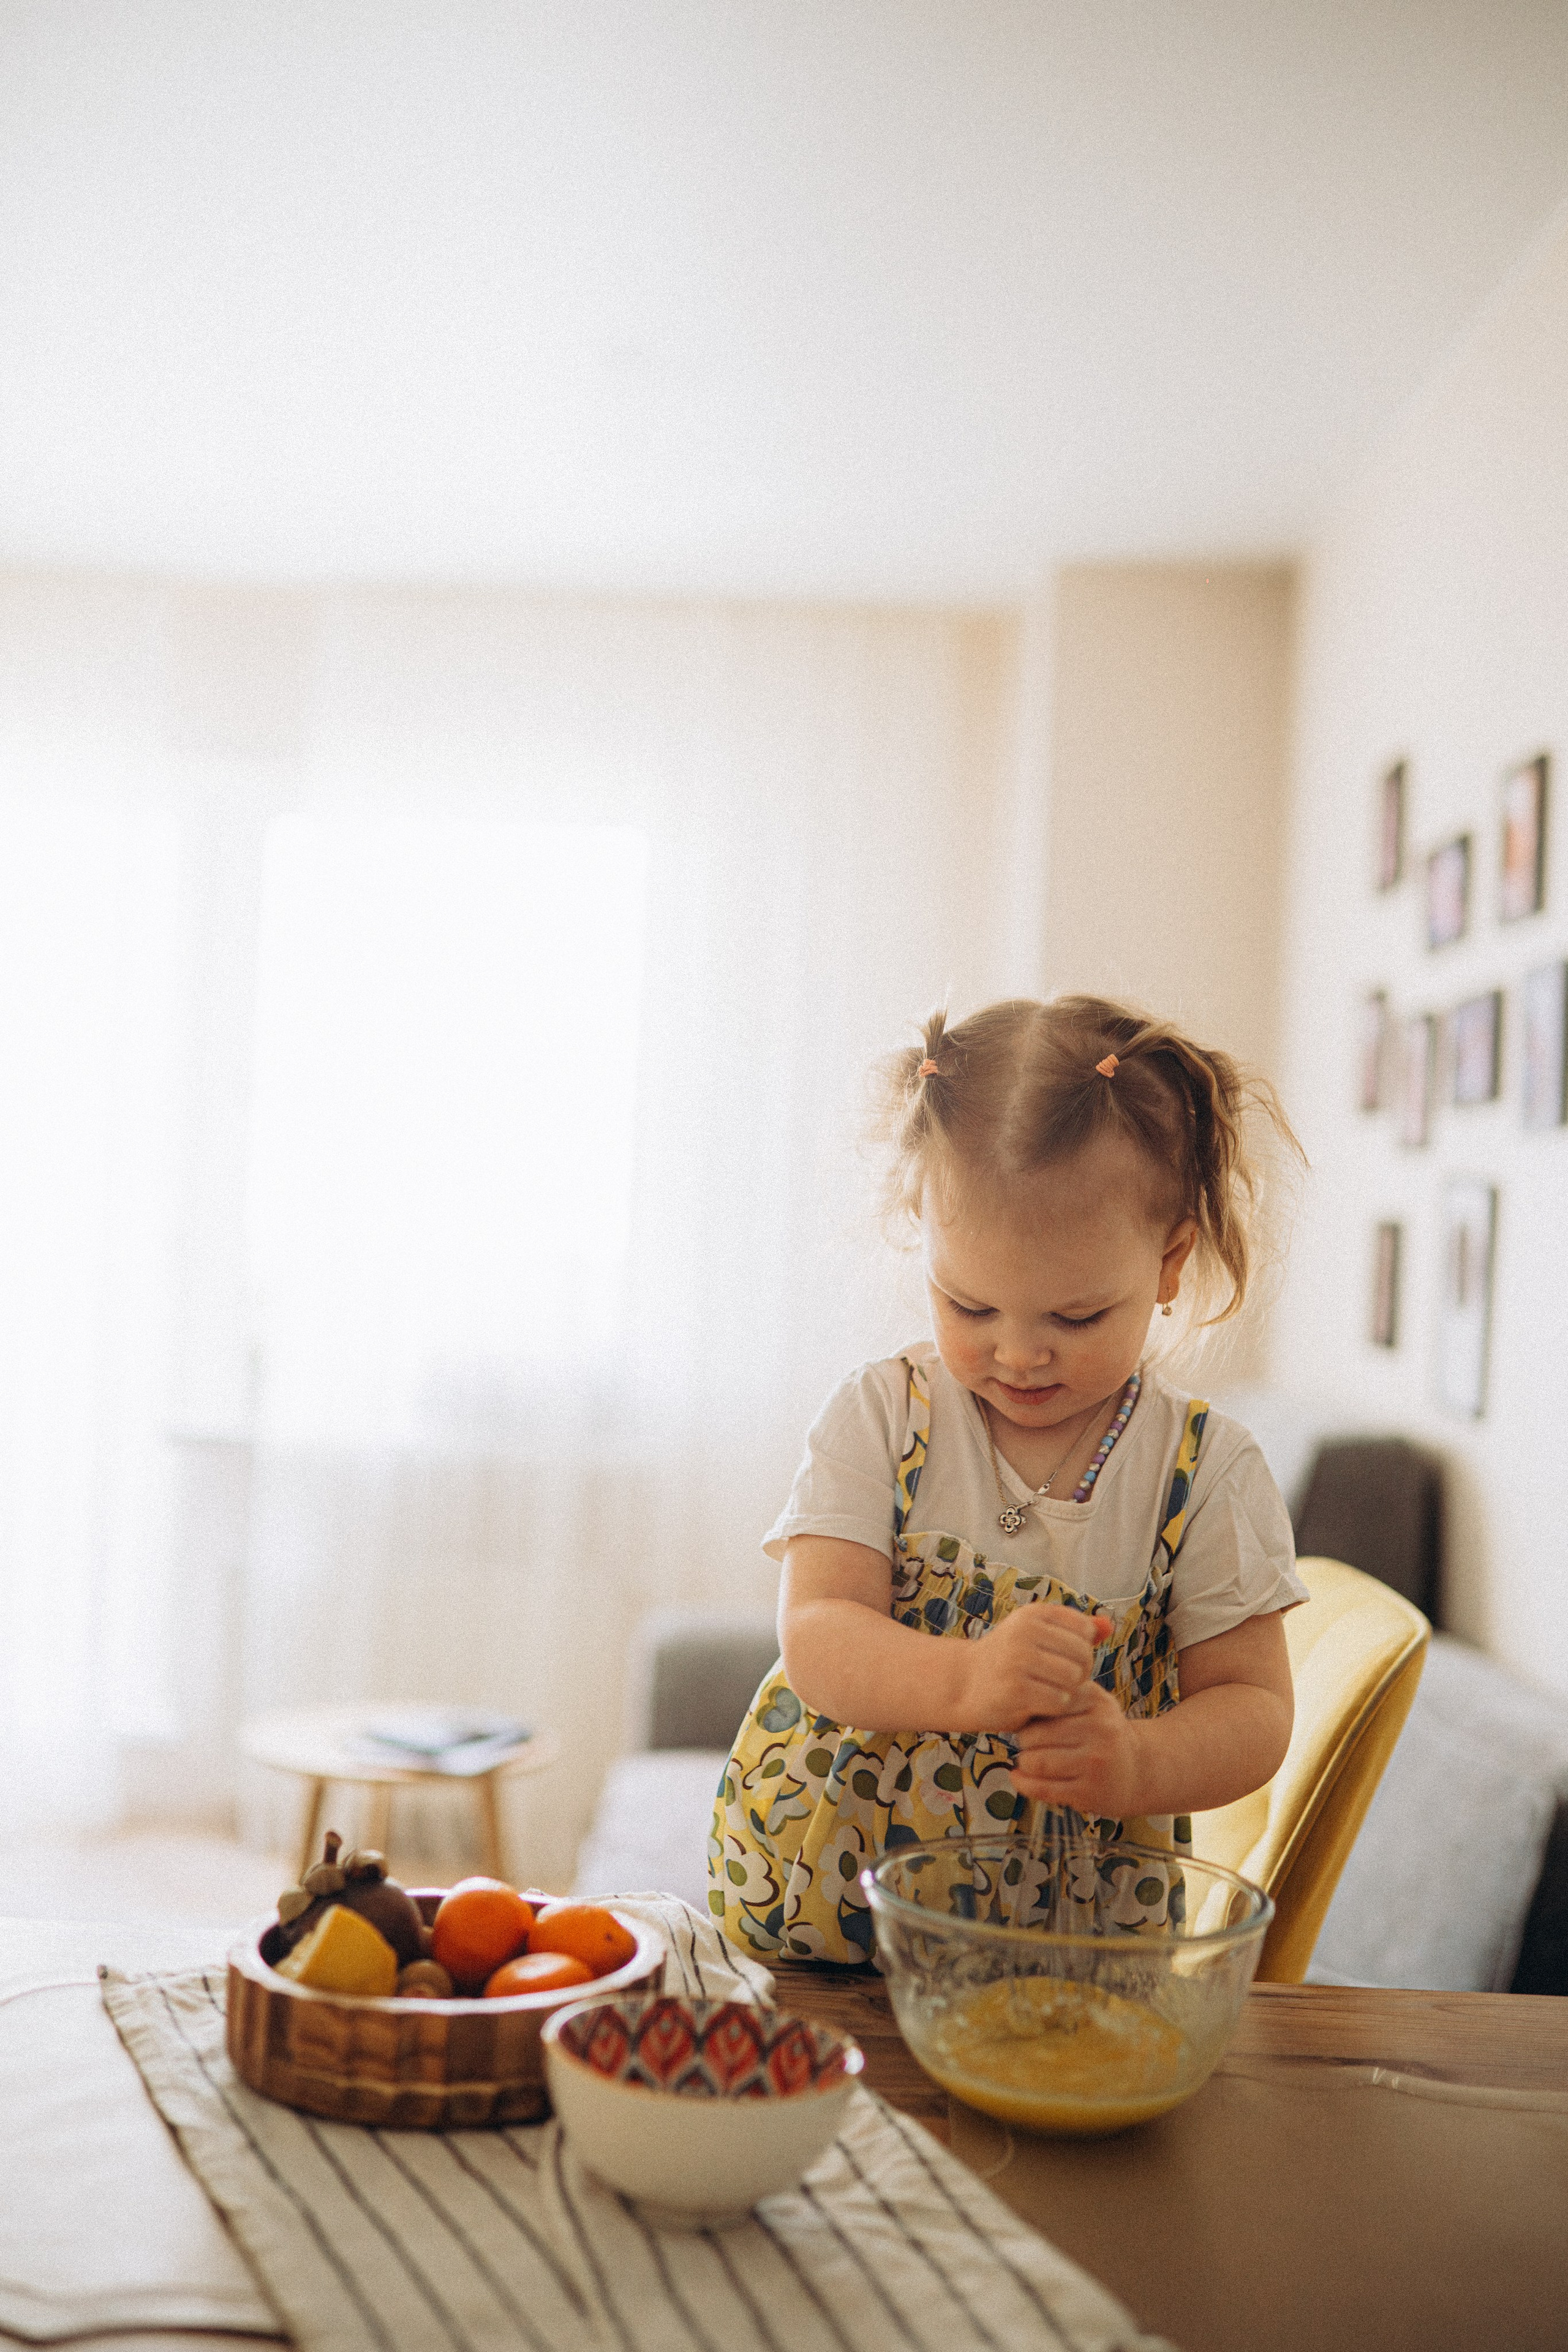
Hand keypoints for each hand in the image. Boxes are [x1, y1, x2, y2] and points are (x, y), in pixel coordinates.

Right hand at [960, 1604, 1111, 1734]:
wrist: (965, 1684)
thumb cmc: (1010, 1661)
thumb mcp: (1038, 1637)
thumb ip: (1075, 1632)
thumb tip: (1109, 1626)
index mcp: (1033, 1614)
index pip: (1084, 1630)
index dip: (1082, 1650)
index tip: (1064, 1661)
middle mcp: (1024, 1632)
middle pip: (1083, 1656)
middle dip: (1079, 1674)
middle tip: (1059, 1683)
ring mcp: (1018, 1660)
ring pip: (1074, 1679)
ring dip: (1068, 1692)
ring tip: (1050, 1693)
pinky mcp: (1015, 1690)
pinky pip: (1060, 1701)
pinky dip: (1056, 1708)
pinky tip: (1040, 1706)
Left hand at [1010, 1686, 1145, 1817]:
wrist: (1138, 1771)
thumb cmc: (1103, 1733)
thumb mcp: (1093, 1703)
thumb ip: (1062, 1694)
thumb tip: (1017, 1699)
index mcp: (1096, 1702)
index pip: (1045, 1703)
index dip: (1029, 1711)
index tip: (1028, 1718)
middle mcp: (1099, 1730)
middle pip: (1035, 1734)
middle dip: (1023, 1739)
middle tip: (1025, 1742)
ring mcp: (1095, 1762)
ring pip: (1036, 1762)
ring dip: (1024, 1762)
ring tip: (1028, 1759)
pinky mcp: (1089, 1791)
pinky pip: (1042, 1788)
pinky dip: (1023, 1783)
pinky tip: (1019, 1777)